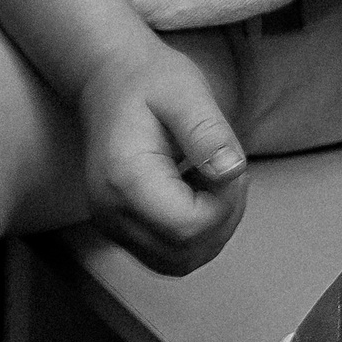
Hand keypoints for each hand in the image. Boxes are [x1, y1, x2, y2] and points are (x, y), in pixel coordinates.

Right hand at [76, 40, 247, 275]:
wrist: (109, 79)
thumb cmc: (148, 79)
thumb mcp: (185, 91)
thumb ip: (207, 132)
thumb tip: (231, 172)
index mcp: (124, 178)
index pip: (186, 226)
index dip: (224, 204)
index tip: (230, 165)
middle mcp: (111, 213)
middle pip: (185, 251)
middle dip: (223, 217)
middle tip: (224, 168)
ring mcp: (112, 227)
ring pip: (180, 262)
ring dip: (213, 230)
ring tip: (211, 180)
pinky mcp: (121, 231)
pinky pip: (169, 256)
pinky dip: (196, 236)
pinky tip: (197, 194)